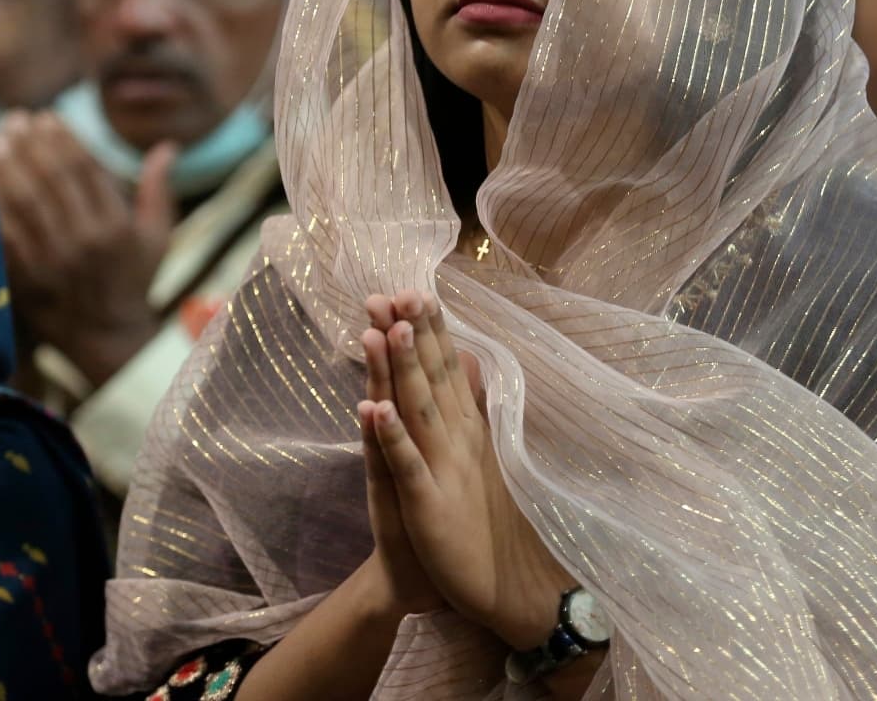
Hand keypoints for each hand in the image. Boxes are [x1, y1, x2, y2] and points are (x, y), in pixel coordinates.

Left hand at [0, 111, 174, 385]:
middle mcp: (85, 242)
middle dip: (32, 144)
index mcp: (118, 227)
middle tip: (15, 120)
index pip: (85, 170)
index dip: (63, 138)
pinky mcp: (28, 279)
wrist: (110, 338)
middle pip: (52, 180)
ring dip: (7, 166)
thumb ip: (159, 190)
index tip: (46, 117)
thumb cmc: (136, 281)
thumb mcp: (159, 237)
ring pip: (24, 202)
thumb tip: (168, 145)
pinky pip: (4, 235)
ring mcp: (53, 262)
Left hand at [364, 290, 576, 650]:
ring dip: (403, 370)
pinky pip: (405, 466)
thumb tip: (469, 360)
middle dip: (414, 334)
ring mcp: (444, 470)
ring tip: (389, 329)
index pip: (447, 370)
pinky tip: (374, 409)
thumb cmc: (483, 523)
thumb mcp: (480, 456)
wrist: (502, 588)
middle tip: (399, 289)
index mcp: (469, 430)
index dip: (431, 331)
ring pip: (419, 411)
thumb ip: (473, 407)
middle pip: (432, 379)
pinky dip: (390, 437)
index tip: (415, 289)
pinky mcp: (429, 504)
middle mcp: (459, 442)